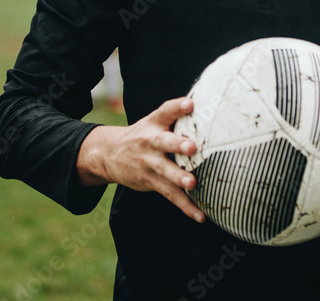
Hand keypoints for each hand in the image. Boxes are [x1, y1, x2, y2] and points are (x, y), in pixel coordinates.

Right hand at [76, 97, 204, 222]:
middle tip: (191, 147)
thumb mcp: (154, 121)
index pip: (165, 111)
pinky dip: (185, 206)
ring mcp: (148, 162)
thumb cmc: (144, 135)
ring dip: (178, 177)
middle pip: (163, 142)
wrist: (109, 154)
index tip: (190, 104)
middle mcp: (150, 141)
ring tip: (192, 183)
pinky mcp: (149, 181)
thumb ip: (177, 116)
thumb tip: (210, 108)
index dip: (177, 107)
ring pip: (164, 170)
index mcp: (154, 123)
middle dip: (177, 144)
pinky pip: (169, 194)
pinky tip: (200, 215)